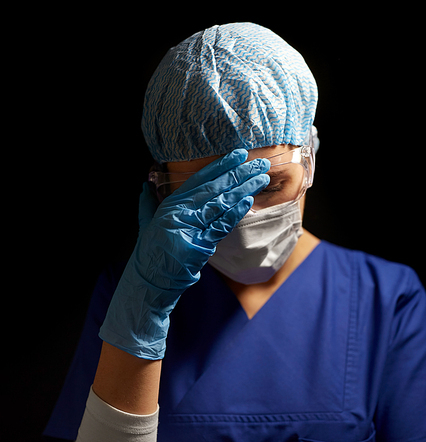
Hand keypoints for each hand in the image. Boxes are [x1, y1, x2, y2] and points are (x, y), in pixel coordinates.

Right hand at [99, 150, 269, 358]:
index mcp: (170, 206)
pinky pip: (221, 226)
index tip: (238, 155)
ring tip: (261, 177)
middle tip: (259, 163)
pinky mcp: (200, 245)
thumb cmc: (150, 255)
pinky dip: (236, 213)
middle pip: (214, 188)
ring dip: (244, 189)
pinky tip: (249, 201)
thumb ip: (147, 204)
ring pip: (221, 203)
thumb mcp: (146, 225)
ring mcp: (190, 229)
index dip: (220, 166)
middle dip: (239, 174)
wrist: (150, 282)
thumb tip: (144, 185)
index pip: (199, 180)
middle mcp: (179, 213)